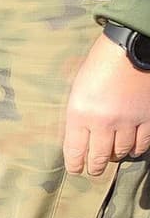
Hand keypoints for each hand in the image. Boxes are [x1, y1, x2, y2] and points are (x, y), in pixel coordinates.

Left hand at [63, 33, 149, 176]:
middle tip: (94, 170)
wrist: (130, 46)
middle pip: (99, 157)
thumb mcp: (76, 88)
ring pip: (121, 152)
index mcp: (80, 115)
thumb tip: (76, 137)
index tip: (76, 170)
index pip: (75, 152)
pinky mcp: (147, 116)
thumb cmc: (99, 64)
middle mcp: (103, 122)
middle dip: (95, 168)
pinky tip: (132, 149)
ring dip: (116, 157)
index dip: (75, 165)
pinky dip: (137, 149)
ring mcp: (127, 121)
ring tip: (112, 157)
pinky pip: (143, 143)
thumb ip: (76, 114)